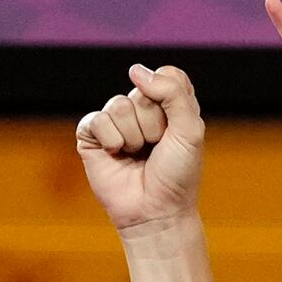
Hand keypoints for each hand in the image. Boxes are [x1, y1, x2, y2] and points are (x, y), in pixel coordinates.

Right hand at [73, 62, 206, 233]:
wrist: (157, 211)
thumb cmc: (178, 174)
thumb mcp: (190, 132)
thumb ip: (173, 94)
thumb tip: (135, 70)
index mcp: (171, 106)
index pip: (168, 75)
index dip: (172, 99)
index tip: (178, 127)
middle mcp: (142, 109)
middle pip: (143, 92)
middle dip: (155, 124)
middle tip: (158, 147)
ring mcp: (115, 121)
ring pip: (119, 105)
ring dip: (134, 136)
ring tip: (138, 154)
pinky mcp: (91, 134)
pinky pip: (97, 120)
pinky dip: (112, 141)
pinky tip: (117, 155)